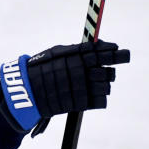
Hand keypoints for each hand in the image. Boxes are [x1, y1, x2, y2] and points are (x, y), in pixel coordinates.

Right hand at [0, 40, 129, 132]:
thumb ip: (79, 49)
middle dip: (111, 71)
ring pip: (106, 87)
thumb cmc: (42, 68)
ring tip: (96, 84)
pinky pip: (100, 102)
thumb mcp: (58, 53)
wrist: (26, 91)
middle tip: (108, 69)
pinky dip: (99, 99)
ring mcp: (81, 88)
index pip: (101, 53)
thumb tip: (101, 44)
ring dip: (104, 86)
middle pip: (109, 72)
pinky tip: (93, 95)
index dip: (114, 53)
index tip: (121, 52)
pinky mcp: (80, 104)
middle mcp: (80, 71)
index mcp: (76, 56)